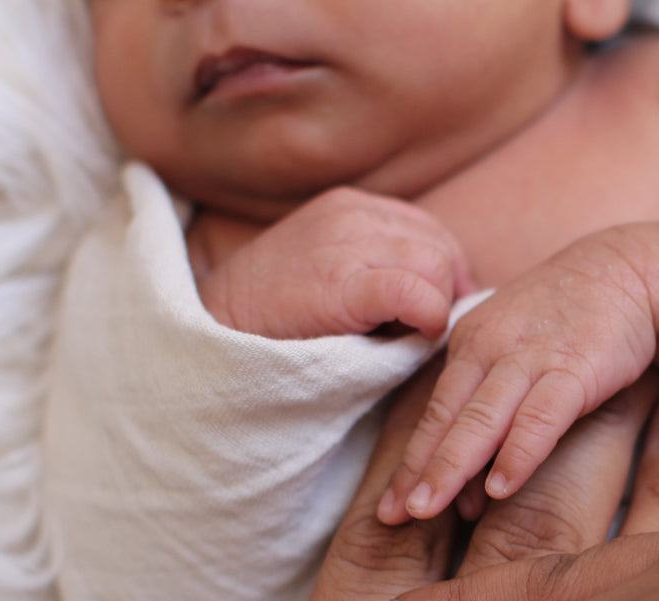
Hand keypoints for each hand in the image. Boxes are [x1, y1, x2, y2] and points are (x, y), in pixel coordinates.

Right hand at [199, 187, 471, 339]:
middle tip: (418, 330)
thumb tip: (447, 295)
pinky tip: (411, 336)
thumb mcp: (329, 270)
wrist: (211, 332)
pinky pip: (415, 292)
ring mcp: (345, 244)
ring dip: (433, 308)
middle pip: (441, 247)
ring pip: (436, 267)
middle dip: (443, 293)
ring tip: (401, 335)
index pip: (431, 231)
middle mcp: (351, 214)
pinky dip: (427, 316)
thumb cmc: (275, 316)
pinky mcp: (341, 284)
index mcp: (350, 206)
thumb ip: (380, 267)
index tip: (431, 314)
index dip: (445, 276)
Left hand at [379, 238, 658, 522]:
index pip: (431, 413)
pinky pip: (540, 415)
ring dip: (451, 465)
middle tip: (390, 517)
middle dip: (416, 470)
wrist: (628, 270)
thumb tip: (466, 484)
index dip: (408, 464)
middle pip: (445, 418)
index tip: (384, 510)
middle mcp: (490, 349)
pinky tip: (500, 487)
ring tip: (427, 509)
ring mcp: (530, 357)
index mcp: (470, 346)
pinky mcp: (576, 367)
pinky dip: (518, 452)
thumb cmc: (568, 321)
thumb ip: (490, 408)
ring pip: (481, 418)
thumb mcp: (516, 352)